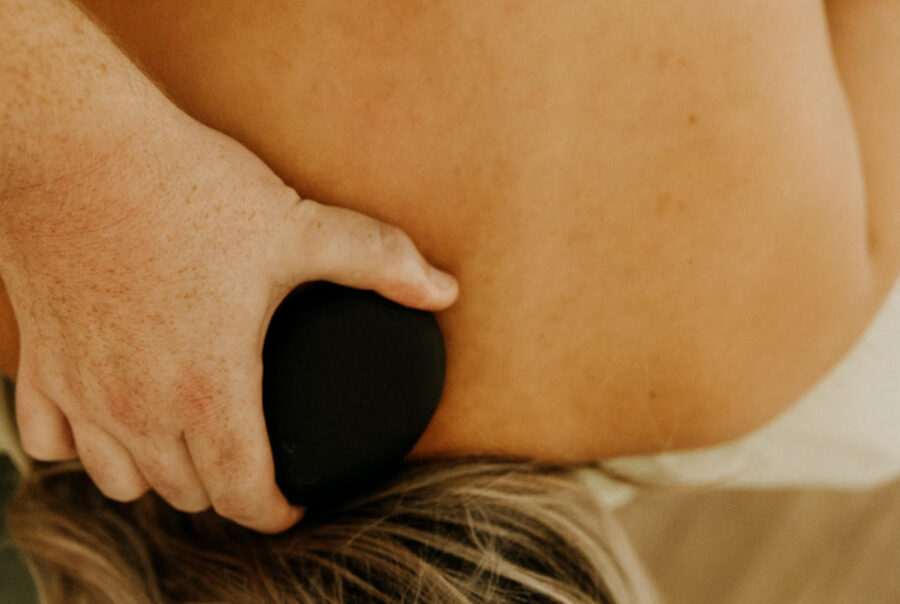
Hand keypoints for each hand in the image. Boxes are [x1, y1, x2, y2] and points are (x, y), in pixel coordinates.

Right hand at [0, 115, 457, 532]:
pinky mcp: (40, 365)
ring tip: (191, 445)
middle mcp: (139, 410)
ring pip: (120, 482)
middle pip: (189, 495)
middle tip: (255, 464)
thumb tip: (444, 289)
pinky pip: (48, 444)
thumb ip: (378, 261)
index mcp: (209, 391)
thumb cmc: (186, 190)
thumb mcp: (297, 227)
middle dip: (229, 491)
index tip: (293, 502)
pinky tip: (111, 419)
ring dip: (161, 476)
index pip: (245, 497)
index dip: (277, 512)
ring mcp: (82, 393)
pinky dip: (84, 447)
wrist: (78, 148)